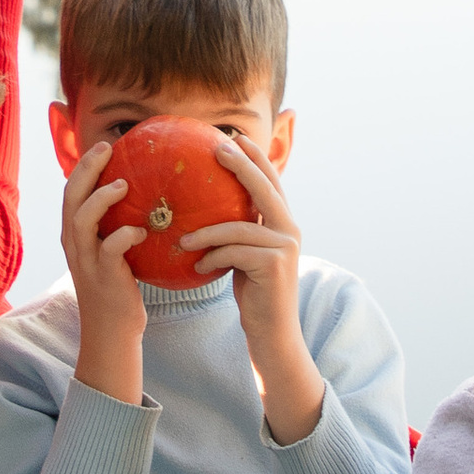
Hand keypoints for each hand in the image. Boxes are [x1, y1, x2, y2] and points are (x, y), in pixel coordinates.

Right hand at [61, 139, 146, 405]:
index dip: (84, 166)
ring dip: (102, 198)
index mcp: (75, 235)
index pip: (71, 192)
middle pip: (71, 197)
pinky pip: (109, 250)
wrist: (111, 332)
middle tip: (108, 148)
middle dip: (87, 169)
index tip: (104, 145)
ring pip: (82, 219)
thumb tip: (150, 199)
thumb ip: (119, 227)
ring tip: (124, 184)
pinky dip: (123, 235)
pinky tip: (142, 229)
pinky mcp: (103, 277)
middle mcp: (74, 244)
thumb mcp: (114, 253)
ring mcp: (86, 261)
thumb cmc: (119, 289)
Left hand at [182, 133, 321, 445]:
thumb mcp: (243, 258)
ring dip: (207, 229)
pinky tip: (198, 265)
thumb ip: (236, 234)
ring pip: (240, 224)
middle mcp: (290, 230)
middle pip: (265, 187)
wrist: (273, 335)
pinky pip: (234, 250)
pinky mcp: (274, 266)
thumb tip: (201, 212)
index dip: (255, 157)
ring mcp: (285, 247)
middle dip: (242, 164)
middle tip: (217, 148)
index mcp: (283, 225)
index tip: (233, 137)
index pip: (270, 182)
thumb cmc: (253, 296)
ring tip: (183, 236)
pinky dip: (212, 255)